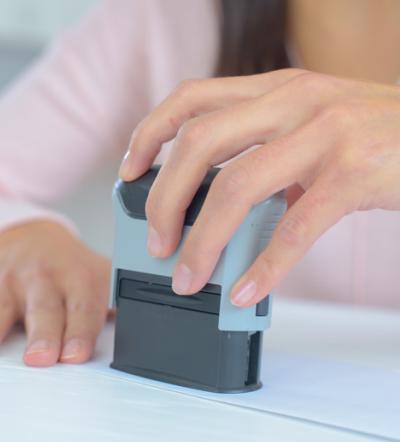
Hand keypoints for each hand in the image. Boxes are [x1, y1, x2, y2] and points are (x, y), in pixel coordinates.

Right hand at [0, 222, 110, 366]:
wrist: (37, 238)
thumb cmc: (72, 267)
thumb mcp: (100, 276)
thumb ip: (117, 302)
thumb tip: (145, 330)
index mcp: (76, 277)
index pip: (82, 308)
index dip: (81, 332)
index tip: (76, 356)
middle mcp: (42, 276)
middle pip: (43, 307)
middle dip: (42, 333)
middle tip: (40, 359)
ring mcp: (9, 279)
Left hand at [120, 69, 399, 306]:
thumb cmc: (373, 135)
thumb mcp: (310, 126)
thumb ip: (263, 153)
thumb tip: (219, 208)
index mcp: (275, 90)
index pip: (191, 99)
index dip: (149, 133)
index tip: (128, 171)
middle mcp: (293, 102)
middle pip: (198, 145)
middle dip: (164, 199)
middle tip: (156, 241)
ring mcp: (325, 134)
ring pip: (236, 187)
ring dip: (203, 241)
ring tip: (188, 276)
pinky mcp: (354, 173)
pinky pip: (293, 228)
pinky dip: (264, 267)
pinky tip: (246, 290)